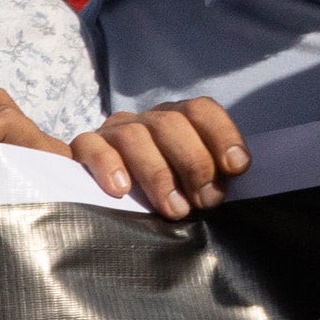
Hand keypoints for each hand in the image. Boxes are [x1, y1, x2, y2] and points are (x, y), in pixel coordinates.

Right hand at [63, 96, 251, 219]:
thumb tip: (232, 178)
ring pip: (134, 136)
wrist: (107, 204)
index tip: (236, 168)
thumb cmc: (162, 196)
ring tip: (174, 209)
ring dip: (158, 174)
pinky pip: (92, 147)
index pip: (200, 110)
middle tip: (206, 202)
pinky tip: (122, 191)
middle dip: (194, 163)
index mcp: (176, 120)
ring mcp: (113, 131)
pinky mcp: (83, 147)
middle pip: (170, 123)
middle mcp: (145, 120)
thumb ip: (212, 175)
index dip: (222, 135)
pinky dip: (108, 167)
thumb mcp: (193, 183)